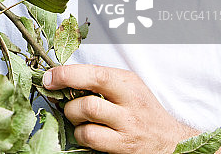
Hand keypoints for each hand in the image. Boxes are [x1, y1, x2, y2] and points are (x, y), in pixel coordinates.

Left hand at [44, 64, 193, 153]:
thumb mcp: (128, 86)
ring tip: (78, 119)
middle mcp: (130, 103)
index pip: (95, 74)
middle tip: (65, 103)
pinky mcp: (124, 147)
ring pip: (88, 119)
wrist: (171, 140)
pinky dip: (81, 135)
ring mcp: (128, 127)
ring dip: (74, 118)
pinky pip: (91, 138)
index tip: (49, 78)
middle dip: (68, 102)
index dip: (67, 75)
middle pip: (89, 100)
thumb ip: (101, 79)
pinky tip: (87, 133)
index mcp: (128, 82)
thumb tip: (63, 75)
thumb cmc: (143, 110)